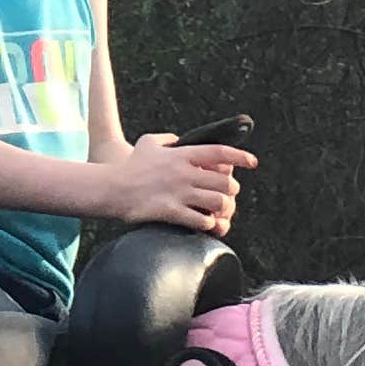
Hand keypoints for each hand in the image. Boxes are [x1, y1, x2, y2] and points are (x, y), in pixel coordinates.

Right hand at [98, 134, 252, 232]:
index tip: (253, 162)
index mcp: (182, 155)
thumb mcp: (147, 143)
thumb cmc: (129, 166)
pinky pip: (202, 221)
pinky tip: (207, 225)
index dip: (240, 156)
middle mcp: (184, 173)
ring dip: (224, 210)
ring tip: (221, 214)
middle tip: (228, 197)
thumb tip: (180, 139)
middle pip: (225, 182)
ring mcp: (179, 193)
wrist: (111, 188)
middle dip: (232, 191)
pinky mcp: (172, 212)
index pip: (219, 152)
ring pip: (218, 202)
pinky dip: (210, 225)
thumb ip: (167, 139)